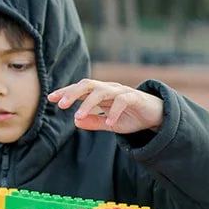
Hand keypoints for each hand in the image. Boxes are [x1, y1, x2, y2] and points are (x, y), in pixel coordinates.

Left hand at [48, 79, 164, 133]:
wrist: (158, 116)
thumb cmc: (133, 117)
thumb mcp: (111, 124)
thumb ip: (94, 122)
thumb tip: (76, 122)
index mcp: (101, 94)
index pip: (80, 89)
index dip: (66, 92)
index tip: (51, 99)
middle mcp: (109, 89)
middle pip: (87, 84)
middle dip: (72, 93)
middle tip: (60, 105)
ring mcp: (122, 91)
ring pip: (101, 91)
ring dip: (88, 103)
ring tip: (77, 116)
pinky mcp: (135, 97)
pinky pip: (121, 101)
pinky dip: (114, 112)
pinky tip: (109, 123)